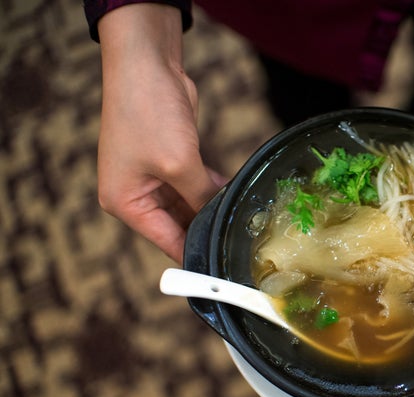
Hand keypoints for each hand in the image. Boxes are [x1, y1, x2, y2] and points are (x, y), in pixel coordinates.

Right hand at [97, 4, 225, 262]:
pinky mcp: (170, 160)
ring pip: (189, 206)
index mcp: (126, 203)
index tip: (223, 269)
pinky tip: (233, 196)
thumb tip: (220, 219)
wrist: (147, 65)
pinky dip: (212, 190)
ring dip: (212, 209)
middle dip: (206, 230)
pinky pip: (194, 186)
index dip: (194, 257)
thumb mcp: (179, 165)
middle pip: (177, 225)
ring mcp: (152, 177)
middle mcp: (135, 194)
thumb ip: (200, 197)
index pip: (166, 242)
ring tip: (242, 222)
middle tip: (240, 245)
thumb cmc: (149, 114)